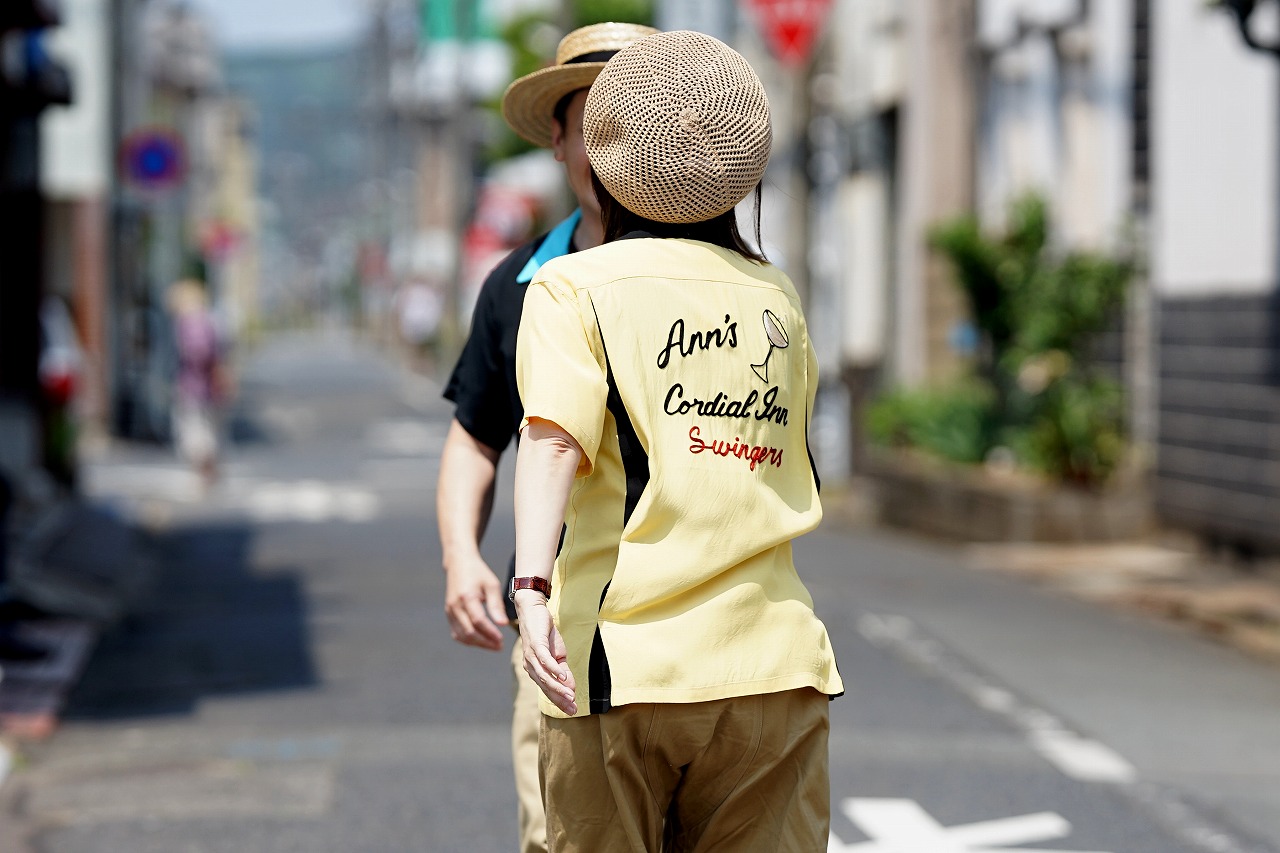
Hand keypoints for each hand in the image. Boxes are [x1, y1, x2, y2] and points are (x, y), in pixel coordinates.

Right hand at [444, 554, 508, 650]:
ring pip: (461, 636)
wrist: (459, 564)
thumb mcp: (492, 584)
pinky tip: (481, 641)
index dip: (490, 633)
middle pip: (468, 632)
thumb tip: (503, 624)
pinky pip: (457, 633)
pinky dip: (468, 640)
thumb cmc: (478, 573)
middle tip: (500, 646)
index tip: (501, 640)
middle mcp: (455, 605)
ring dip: (478, 644)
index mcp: (467, 596)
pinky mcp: (449, 614)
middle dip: (485, 642)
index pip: (478, 620)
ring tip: (493, 646)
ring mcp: (450, 611)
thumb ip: (496, 605)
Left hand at [515, 591, 576, 714]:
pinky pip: (545, 660)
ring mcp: (532, 657)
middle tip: (573, 709)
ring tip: (571, 696)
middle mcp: (531, 667)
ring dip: (558, 688)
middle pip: (546, 688)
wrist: (533, 611)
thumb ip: (563, 672)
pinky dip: (554, 669)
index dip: (560, 702)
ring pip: (545, 677)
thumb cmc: (545, 635)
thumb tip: (572, 688)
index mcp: (536, 672)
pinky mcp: (536, 645)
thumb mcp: (558, 655)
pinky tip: (563, 676)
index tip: (573, 711)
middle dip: (560, 700)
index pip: (549, 691)